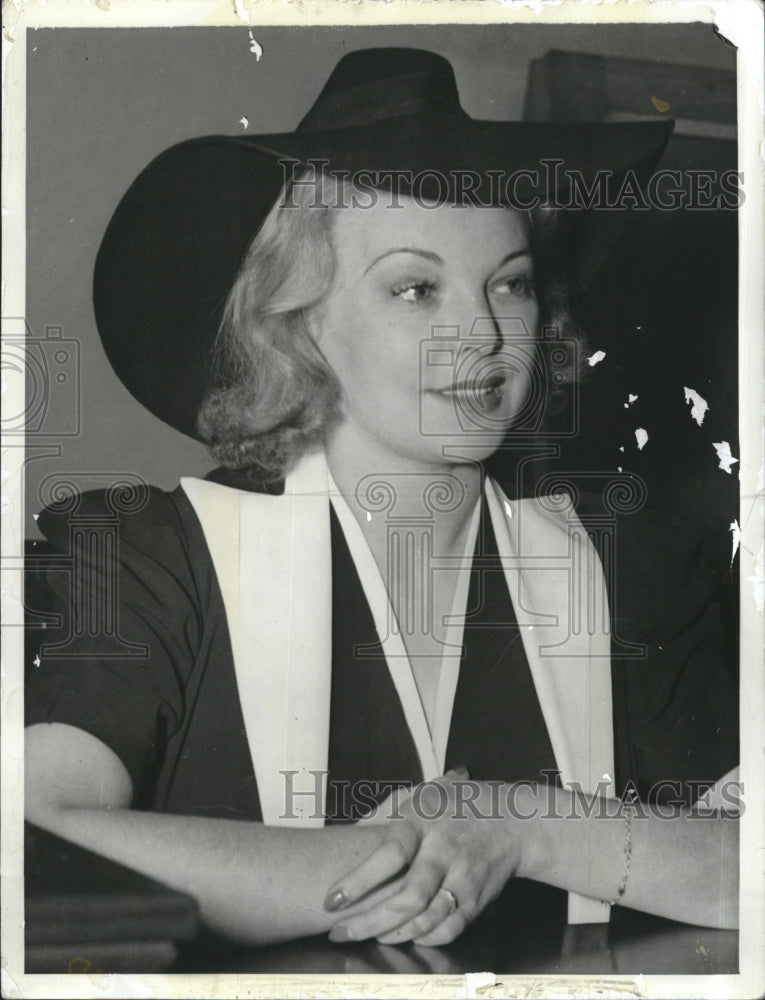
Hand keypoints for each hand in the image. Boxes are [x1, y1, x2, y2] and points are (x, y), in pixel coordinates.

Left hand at [324, 769, 528, 945]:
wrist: (516, 820)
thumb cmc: (459, 803)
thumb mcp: (423, 793)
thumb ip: (387, 811)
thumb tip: (351, 833)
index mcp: (424, 819)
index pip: (389, 853)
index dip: (359, 880)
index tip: (332, 900)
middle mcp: (444, 849)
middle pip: (408, 898)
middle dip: (369, 923)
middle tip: (341, 933)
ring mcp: (464, 876)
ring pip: (428, 920)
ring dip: (394, 935)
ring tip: (369, 936)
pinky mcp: (478, 898)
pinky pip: (449, 929)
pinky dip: (425, 938)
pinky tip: (406, 936)